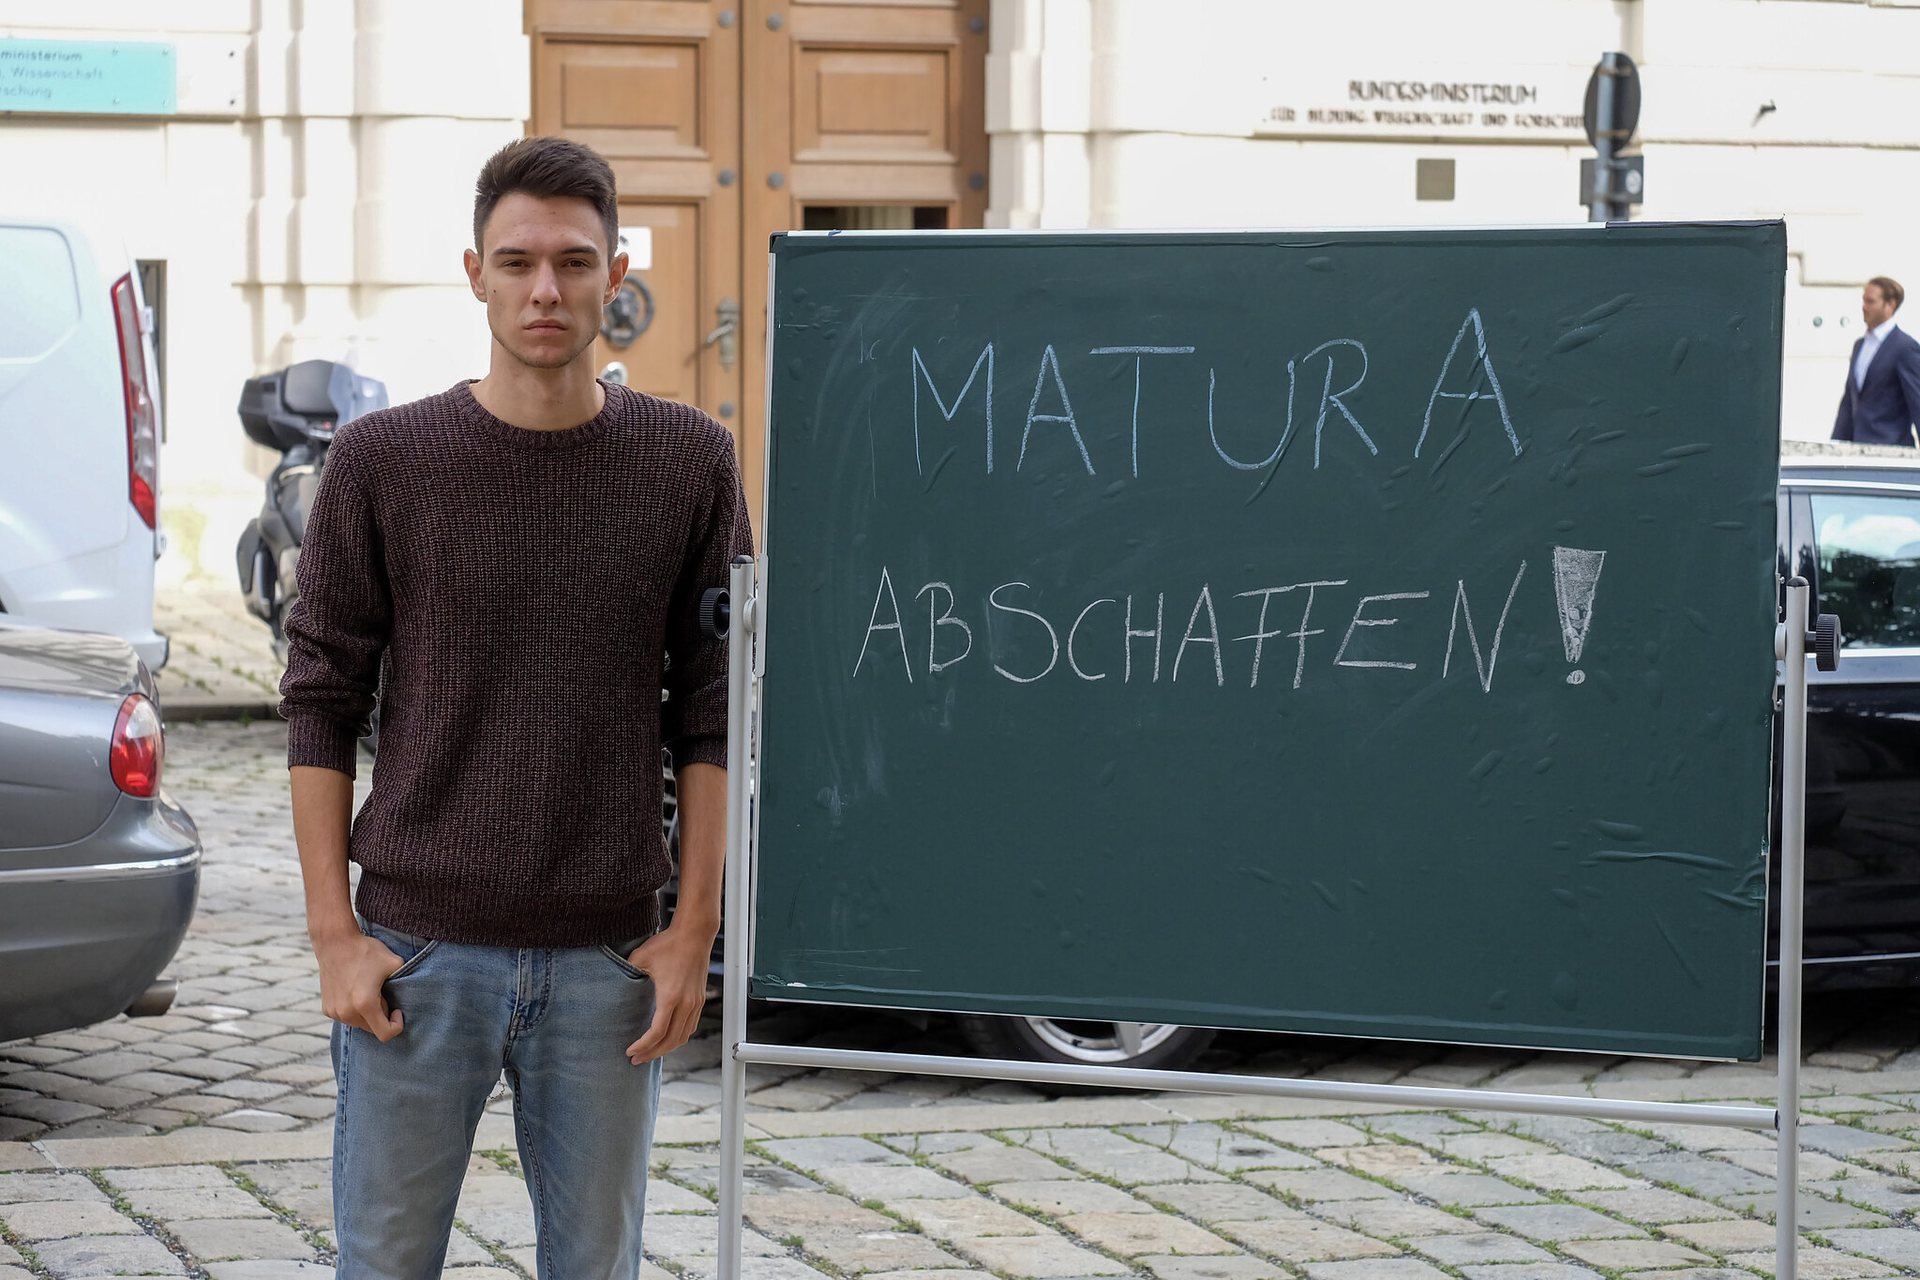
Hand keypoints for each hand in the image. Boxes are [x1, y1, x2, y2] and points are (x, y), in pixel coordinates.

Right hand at [313, 929, 406, 1040]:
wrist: (335, 942)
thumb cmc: (366, 951)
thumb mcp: (395, 963)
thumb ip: (406, 982)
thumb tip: (412, 994)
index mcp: (365, 1004)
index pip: (386, 1034)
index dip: (396, 1025)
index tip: (397, 1009)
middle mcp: (347, 1013)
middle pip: (373, 1029)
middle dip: (382, 1015)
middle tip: (382, 993)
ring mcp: (335, 1012)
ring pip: (360, 1024)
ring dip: (368, 1013)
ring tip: (368, 990)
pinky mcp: (327, 1009)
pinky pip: (347, 1018)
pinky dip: (355, 1010)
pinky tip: (355, 990)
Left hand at [622, 924, 715, 1063]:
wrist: (695, 934)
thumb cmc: (669, 944)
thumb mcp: (641, 957)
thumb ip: (627, 973)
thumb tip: (612, 984)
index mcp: (670, 996)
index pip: (657, 1032)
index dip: (643, 1045)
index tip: (630, 1051)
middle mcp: (686, 1003)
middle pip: (671, 1041)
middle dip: (652, 1053)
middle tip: (636, 1059)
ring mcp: (695, 1003)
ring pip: (683, 1036)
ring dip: (667, 1048)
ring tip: (650, 1052)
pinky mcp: (700, 1000)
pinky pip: (690, 1027)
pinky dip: (678, 1037)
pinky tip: (667, 1038)